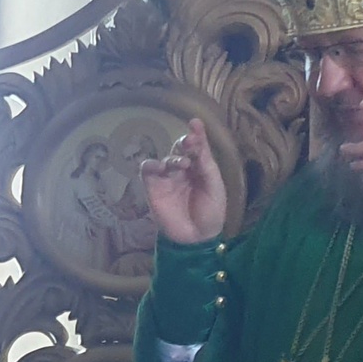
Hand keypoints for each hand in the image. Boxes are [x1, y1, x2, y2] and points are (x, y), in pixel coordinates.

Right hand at [138, 119, 227, 243]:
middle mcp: (183, 170)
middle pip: (180, 148)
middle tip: (190, 142)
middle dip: (184, 142)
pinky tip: (161, 168)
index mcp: (200, 168)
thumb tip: (197, 140)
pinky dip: (152, 165)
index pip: (196, 147)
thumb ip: (205, 163)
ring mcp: (167, 178)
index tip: (195, 123)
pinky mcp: (153, 188)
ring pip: (165, 158)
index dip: (196, 134)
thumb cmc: (211, 211)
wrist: (197, 237)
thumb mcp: (214, 185)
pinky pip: (148, 170)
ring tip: (182, 165)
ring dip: (173, 157)